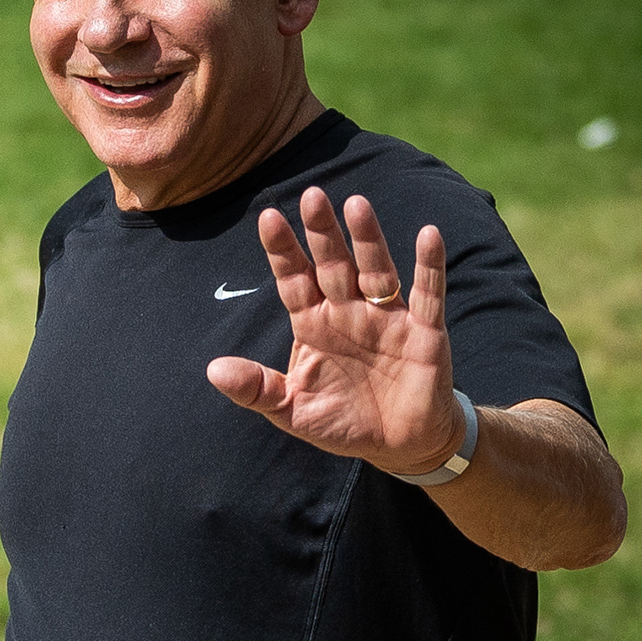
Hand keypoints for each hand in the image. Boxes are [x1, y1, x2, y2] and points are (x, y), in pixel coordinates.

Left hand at [206, 187, 464, 474]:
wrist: (399, 444)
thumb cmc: (342, 422)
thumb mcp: (291, 411)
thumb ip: (256, 389)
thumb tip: (213, 369)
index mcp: (313, 324)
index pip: (294, 279)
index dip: (282, 250)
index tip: (267, 217)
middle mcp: (348, 311)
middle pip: (332, 264)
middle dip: (321, 232)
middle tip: (311, 196)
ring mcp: (386, 317)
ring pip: (375, 270)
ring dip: (368, 239)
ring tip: (356, 204)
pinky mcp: (424, 331)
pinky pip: (427, 294)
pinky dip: (428, 266)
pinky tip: (428, 235)